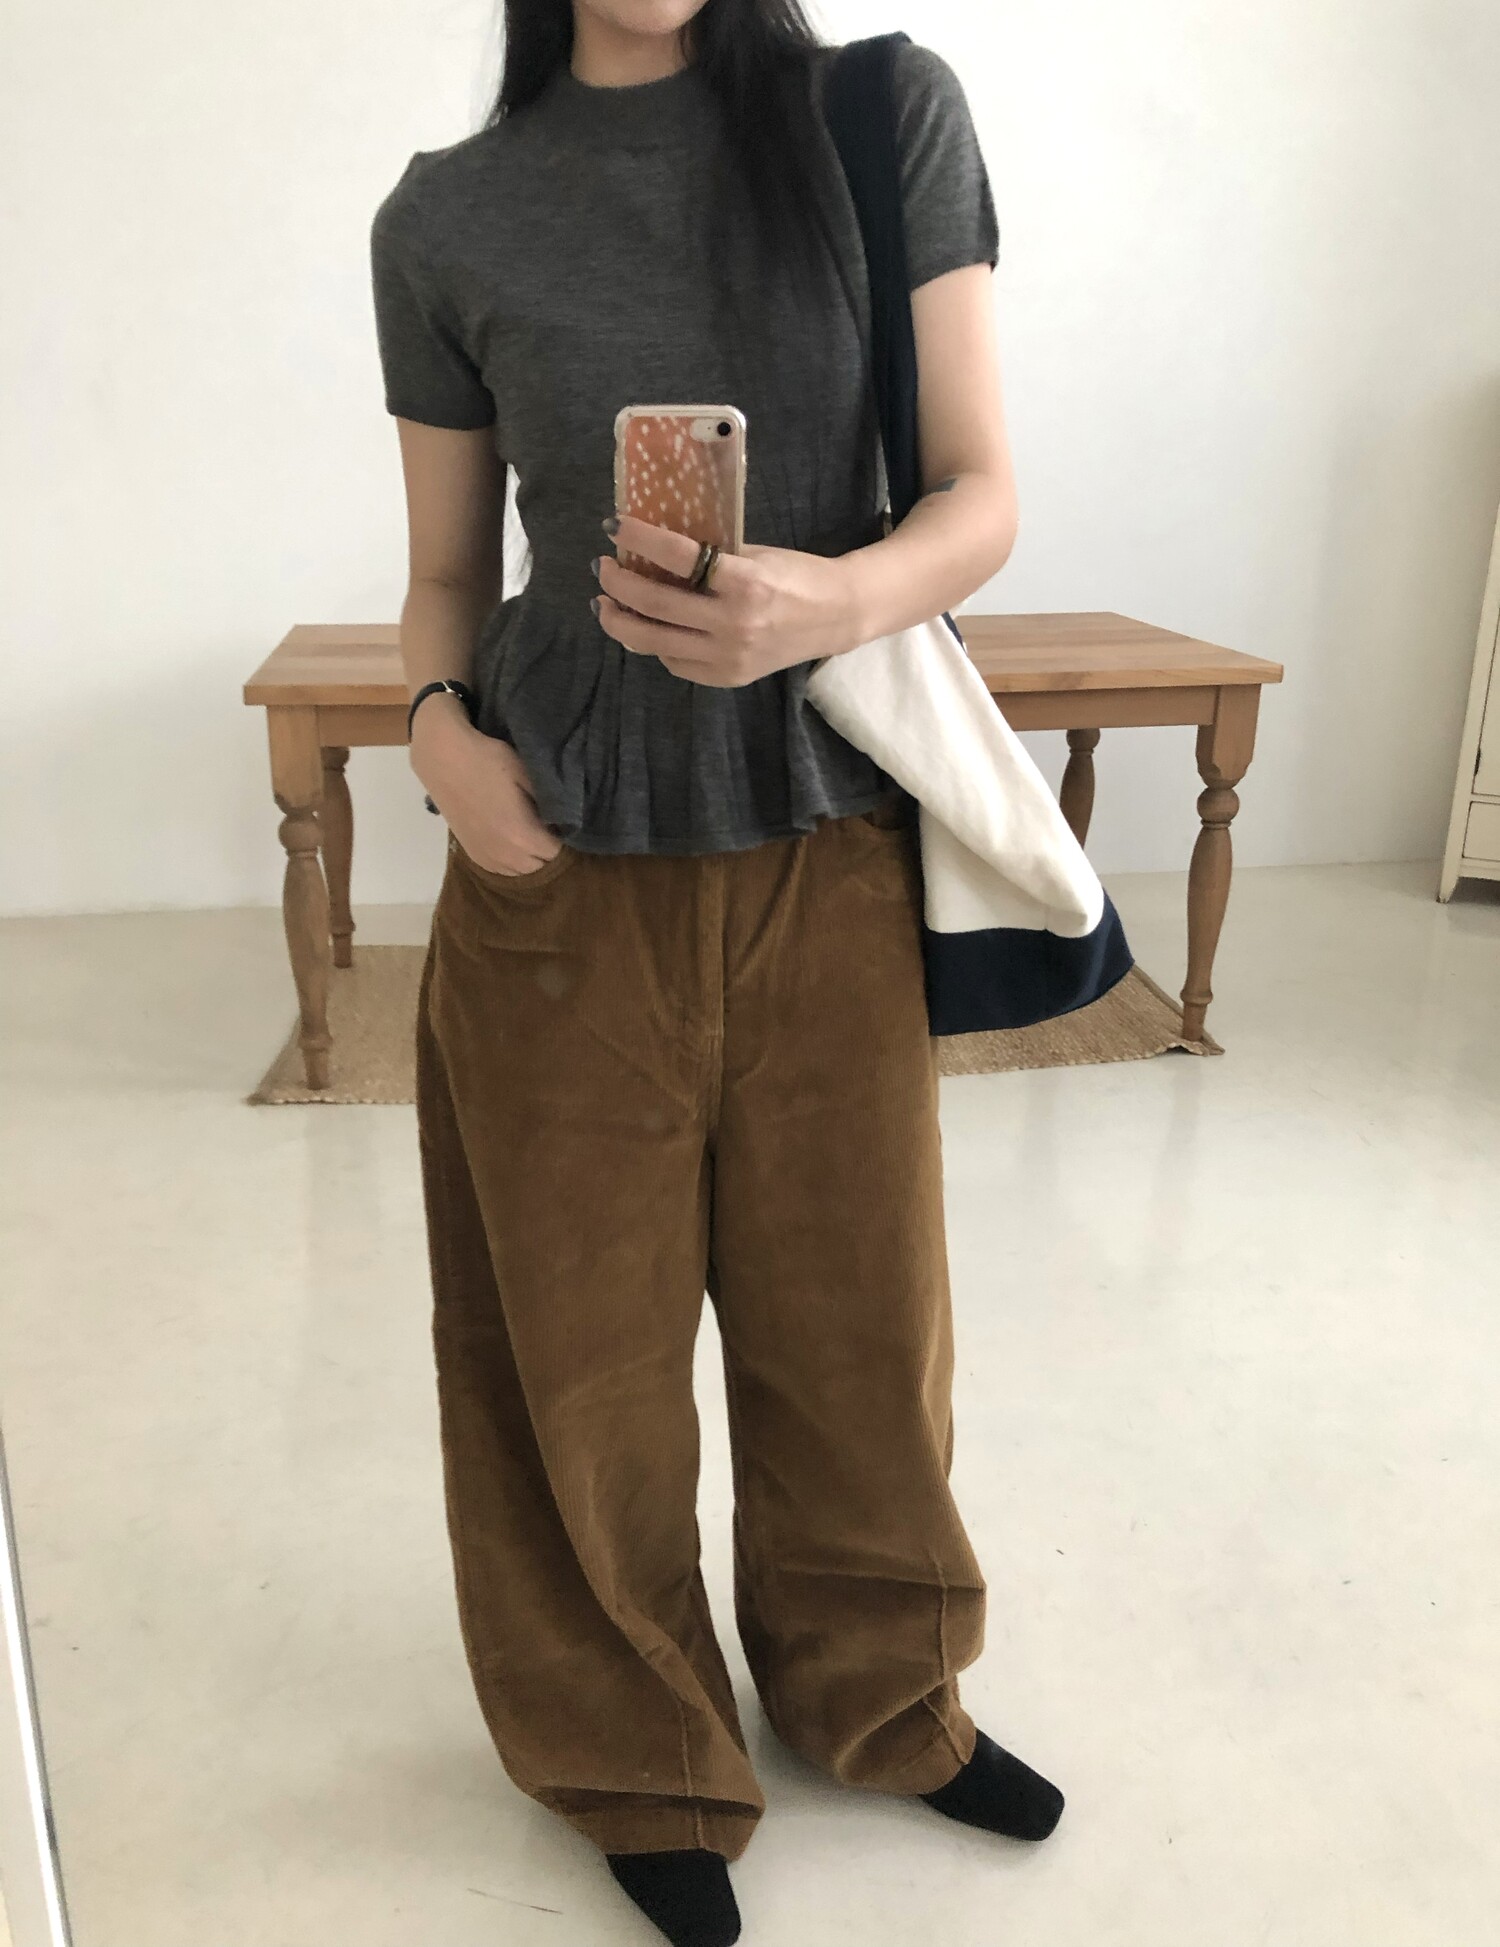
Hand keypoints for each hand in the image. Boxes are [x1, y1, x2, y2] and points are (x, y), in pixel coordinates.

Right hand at [409, 699, 560, 874]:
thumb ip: (551, 804)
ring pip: (522, 871)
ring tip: (532, 834)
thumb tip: (566, 822)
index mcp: (523, 837)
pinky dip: (513, 860)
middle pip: (543, 867)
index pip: (559, 853)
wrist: (442, 759)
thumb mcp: (527, 775)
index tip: (567, 824)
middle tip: (551, 828)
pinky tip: (514, 841)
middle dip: (550, 851)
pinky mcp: (473, 854)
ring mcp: (487, 858)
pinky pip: (503, 869)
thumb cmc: (488, 760)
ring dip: (532, 858)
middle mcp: (506, 856)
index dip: (566, 839)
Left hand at [592, 514, 864, 686]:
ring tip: (606, 606)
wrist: (836, 617)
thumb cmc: (795, 575)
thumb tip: (654, 546)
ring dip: (621, 622)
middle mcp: (733, 624)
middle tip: (604, 568)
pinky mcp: (728, 677)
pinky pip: (675, 663)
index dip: (639, 539)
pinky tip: (649, 627)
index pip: (678, 557)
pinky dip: (655, 643)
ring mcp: (729, 656)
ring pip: (654, 643)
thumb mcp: (755, 555)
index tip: (614, 526)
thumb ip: (710, 556)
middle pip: (655, 605)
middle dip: (618, 584)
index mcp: (744, 583)